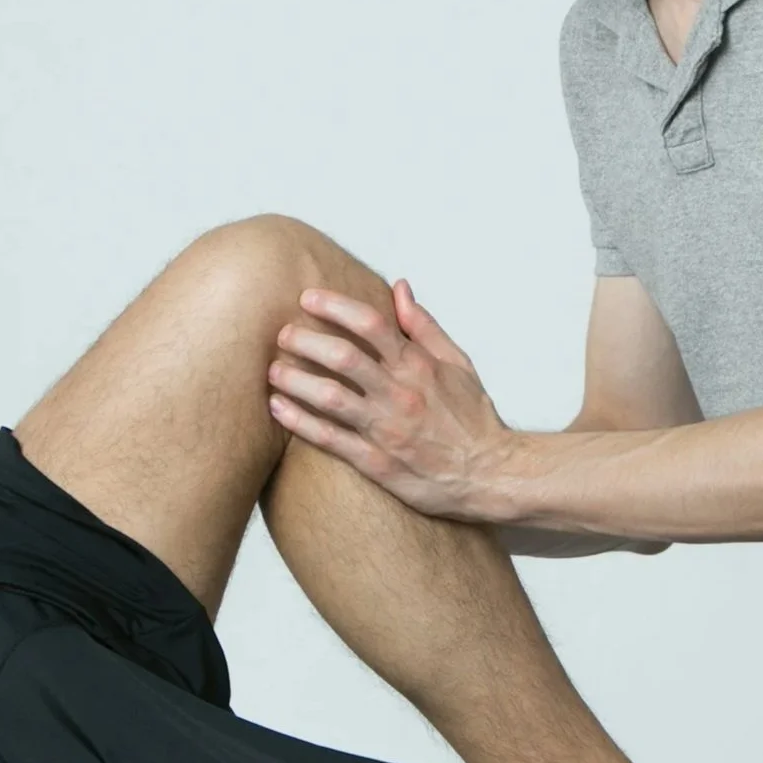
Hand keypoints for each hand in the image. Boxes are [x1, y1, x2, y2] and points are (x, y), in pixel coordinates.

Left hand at [267, 280, 514, 519]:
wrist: (489, 474)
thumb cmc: (473, 418)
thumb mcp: (458, 363)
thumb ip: (424, 326)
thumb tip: (398, 288)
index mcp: (419, 366)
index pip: (371, 324)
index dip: (335, 306)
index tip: (308, 298)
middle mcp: (399, 394)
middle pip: (342, 357)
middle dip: (304, 340)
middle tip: (283, 335)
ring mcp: (386, 429)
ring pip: (329, 396)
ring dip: (294, 379)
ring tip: (273, 370)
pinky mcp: (376, 462)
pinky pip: (329, 439)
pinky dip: (299, 421)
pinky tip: (278, 407)